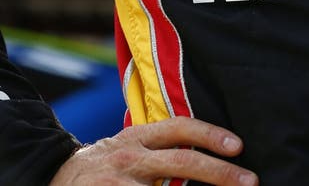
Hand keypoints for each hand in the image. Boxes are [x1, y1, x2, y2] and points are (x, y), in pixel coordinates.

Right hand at [48, 116, 257, 184]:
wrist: (57, 178)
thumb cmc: (105, 164)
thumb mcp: (131, 146)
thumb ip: (162, 148)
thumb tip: (206, 153)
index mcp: (138, 137)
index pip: (180, 128)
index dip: (210, 134)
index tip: (238, 146)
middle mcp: (131, 157)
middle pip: (182, 160)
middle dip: (220, 173)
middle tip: (250, 181)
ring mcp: (119, 183)